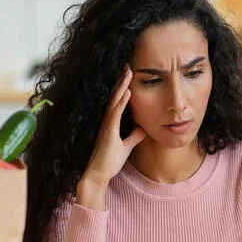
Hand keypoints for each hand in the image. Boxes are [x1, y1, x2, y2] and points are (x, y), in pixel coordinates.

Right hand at [83, 66, 147, 184]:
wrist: (98, 175)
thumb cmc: (109, 162)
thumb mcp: (127, 147)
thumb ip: (134, 136)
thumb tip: (143, 128)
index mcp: (111, 123)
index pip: (118, 101)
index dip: (123, 88)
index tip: (129, 74)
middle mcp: (107, 121)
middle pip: (115, 97)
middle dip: (122, 81)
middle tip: (128, 65)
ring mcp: (106, 126)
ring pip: (115, 101)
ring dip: (122, 86)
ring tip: (128, 72)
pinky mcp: (108, 133)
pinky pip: (115, 114)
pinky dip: (121, 102)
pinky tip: (127, 92)